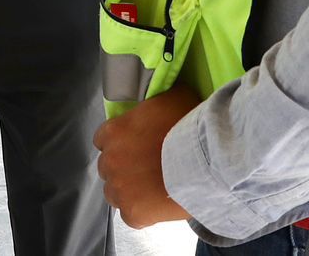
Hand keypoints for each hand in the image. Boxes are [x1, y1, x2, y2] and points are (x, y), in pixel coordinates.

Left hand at [94, 85, 202, 228]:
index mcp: (113, 132)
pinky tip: (157, 204)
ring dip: (128, 190)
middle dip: (123, 167)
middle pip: (108, 166)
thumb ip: (157, 100)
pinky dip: (141, 212)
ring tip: (151, 188)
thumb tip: (162, 94)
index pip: (103, 139)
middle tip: (146, 166)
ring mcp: (119, 190)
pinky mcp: (132, 214)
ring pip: (115, 193)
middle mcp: (109, 161)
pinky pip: (130, 215)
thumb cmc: (188, 126)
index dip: (120, 142)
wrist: (204, 162)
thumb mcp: (173, 97)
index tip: (135, 145)